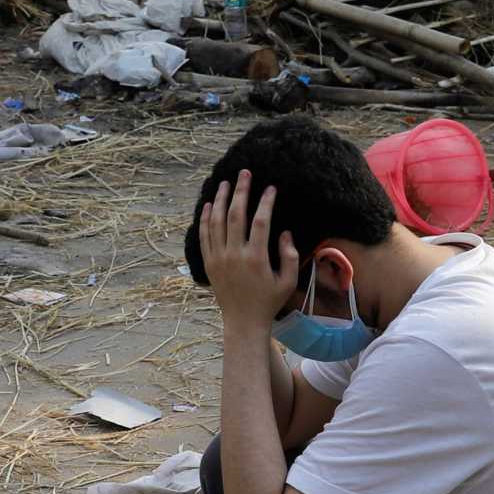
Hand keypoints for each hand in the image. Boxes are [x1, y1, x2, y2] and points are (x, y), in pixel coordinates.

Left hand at [197, 172, 299, 327]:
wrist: (243, 321)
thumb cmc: (269, 301)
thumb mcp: (288, 281)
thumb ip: (290, 255)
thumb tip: (283, 232)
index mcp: (255, 258)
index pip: (260, 222)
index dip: (266, 202)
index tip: (271, 188)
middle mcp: (234, 255)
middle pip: (236, 215)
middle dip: (241, 191)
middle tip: (245, 173)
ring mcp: (218, 258)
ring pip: (217, 222)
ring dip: (221, 199)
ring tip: (226, 182)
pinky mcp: (209, 263)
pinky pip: (204, 236)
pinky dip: (205, 218)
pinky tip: (210, 204)